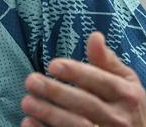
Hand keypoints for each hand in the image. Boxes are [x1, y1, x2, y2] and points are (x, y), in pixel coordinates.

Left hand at [21, 31, 145, 125]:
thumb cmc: (127, 104)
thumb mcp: (125, 81)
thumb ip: (107, 61)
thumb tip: (95, 36)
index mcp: (126, 95)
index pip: (102, 82)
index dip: (77, 73)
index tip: (52, 65)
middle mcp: (119, 118)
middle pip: (86, 104)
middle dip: (57, 92)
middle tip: (31, 81)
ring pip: (77, 126)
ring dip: (50, 114)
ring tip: (27, 101)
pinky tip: (29, 122)